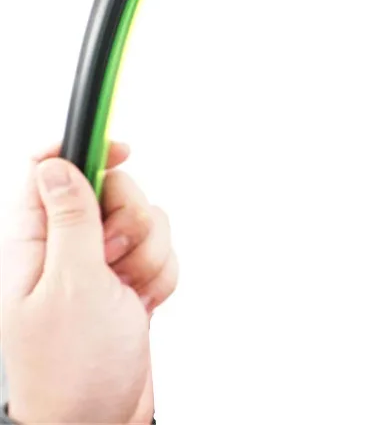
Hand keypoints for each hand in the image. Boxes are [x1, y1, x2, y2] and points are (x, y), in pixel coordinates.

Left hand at [0, 142, 178, 423]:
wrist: (102, 420)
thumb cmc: (73, 370)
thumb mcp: (70, 287)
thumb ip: (71, 219)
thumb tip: (57, 163)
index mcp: (33, 243)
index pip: (50, 169)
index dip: (86, 148)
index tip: (121, 150)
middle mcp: (65, 247)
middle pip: (113, 188)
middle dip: (130, 219)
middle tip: (115, 256)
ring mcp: (99, 263)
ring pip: (143, 218)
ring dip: (149, 253)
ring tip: (128, 291)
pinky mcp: (127, 277)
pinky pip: (160, 249)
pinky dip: (161, 274)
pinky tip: (141, 303)